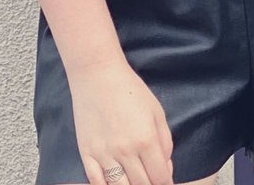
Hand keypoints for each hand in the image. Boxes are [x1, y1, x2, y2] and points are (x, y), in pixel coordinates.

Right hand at [69, 58, 173, 184]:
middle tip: (153, 181)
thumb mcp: (157, 112)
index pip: (159, 176)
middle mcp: (125, 152)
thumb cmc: (132, 92)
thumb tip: (165, 166)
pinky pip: (96, 183)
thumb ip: (165, 141)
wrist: (98, 78)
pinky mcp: (86, 155)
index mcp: (147, 139)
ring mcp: (104, 156)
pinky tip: (116, 183)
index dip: (165, 183)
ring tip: (137, 182)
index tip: (166, 183)